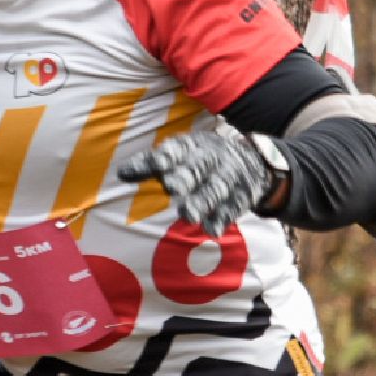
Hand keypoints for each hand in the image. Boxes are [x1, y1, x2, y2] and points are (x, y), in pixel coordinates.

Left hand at [117, 130, 278, 235]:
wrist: (254, 160)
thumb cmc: (201, 158)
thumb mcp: (181, 152)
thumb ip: (151, 163)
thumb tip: (121, 173)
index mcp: (192, 146)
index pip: (176, 150)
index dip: (165, 157)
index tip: (157, 165)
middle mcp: (211, 158)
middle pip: (198, 168)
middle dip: (186, 177)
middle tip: (171, 188)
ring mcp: (228, 176)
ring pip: (215, 188)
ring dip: (202, 201)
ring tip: (187, 216)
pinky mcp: (241, 195)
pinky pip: (233, 207)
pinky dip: (223, 218)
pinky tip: (212, 230)